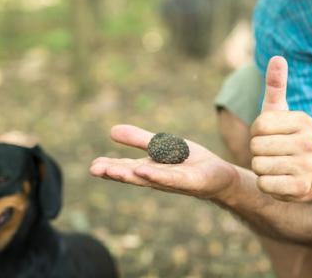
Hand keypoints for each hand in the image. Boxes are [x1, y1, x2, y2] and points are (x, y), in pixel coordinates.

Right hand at [89, 125, 238, 199]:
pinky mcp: (190, 182)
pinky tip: (143, 170)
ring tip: (112, 171)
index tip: (93, 166)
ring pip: (149, 178)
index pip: (126, 169)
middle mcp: (157, 178)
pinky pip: (171, 178)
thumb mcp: (160, 145)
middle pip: (133, 176)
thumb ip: (138, 139)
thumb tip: (111, 130)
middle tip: (94, 170)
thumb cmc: (188, 162)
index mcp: (149, 169)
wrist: (218, 175)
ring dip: (130, 175)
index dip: (109, 168)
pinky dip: (156, 174)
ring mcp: (173, 181)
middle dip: (114, 173)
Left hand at [251, 56, 311, 201]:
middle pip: (256, 146)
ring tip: (276, 165)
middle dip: (257, 150)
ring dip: (261, 167)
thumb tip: (277, 57)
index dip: (257, 131)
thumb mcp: (282, 111)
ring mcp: (305, 167)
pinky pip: (263, 184)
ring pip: (258, 166)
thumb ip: (276, 85)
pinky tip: (278, 179)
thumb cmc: (288, 137)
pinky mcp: (299, 189)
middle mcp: (308, 143)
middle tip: (272, 152)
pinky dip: (265, 183)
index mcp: (303, 121)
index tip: (268, 135)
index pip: (259, 125)